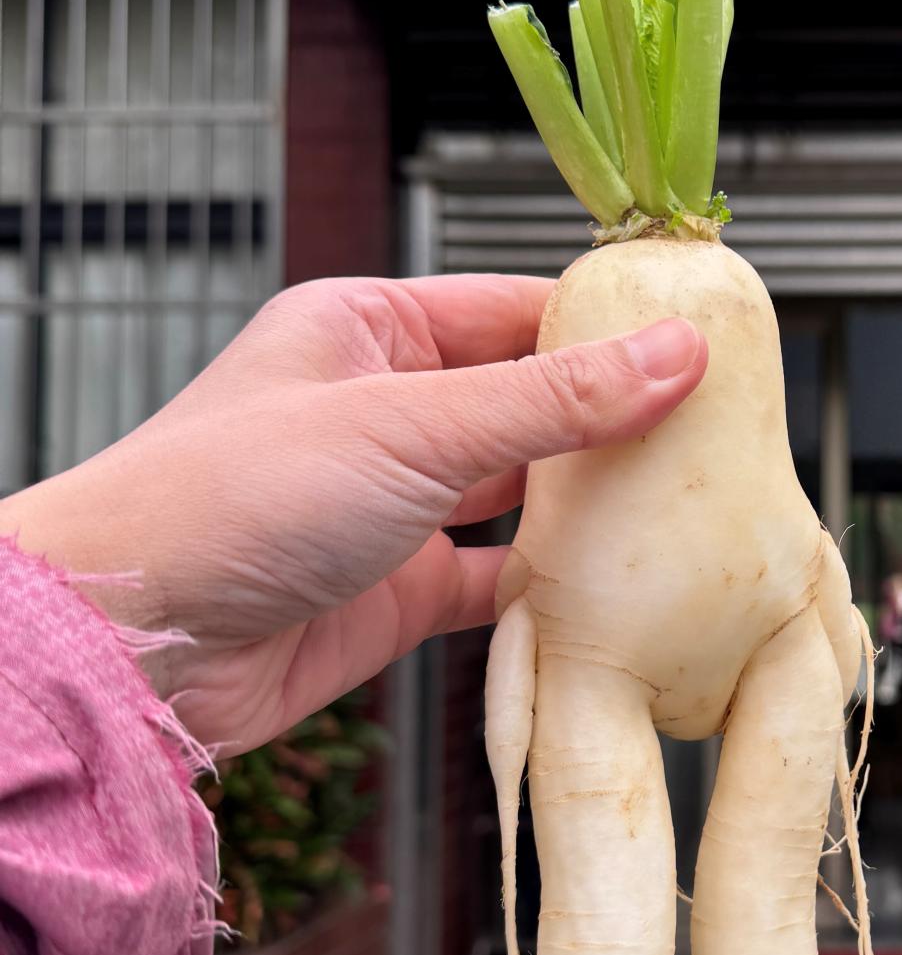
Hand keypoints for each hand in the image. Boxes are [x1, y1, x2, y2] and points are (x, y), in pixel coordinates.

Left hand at [0, 276, 706, 756]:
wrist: (136, 645)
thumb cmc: (228, 498)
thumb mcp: (414, 425)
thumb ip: (555, 399)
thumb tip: (675, 351)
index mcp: (367, 328)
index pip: (514, 309)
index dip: (606, 325)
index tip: (698, 342)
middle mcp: (381, 410)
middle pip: (527, 402)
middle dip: (612, 419)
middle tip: (711, 432)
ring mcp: (389, 504)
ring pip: (519, 493)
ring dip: (587, 505)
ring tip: (681, 505)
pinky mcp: (395, 593)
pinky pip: (495, 582)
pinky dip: (550, 586)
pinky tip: (610, 585)